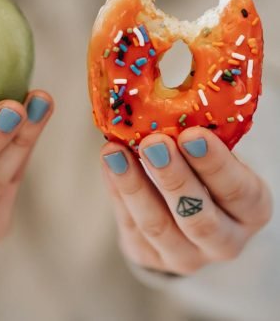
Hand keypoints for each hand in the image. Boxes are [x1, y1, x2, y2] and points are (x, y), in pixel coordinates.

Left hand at [101, 127, 272, 275]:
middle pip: (199, 218)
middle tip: (153, 143)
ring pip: (157, 225)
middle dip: (173, 178)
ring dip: (133, 185)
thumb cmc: (203, 174)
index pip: (239, 191)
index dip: (215, 164)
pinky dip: (116, 190)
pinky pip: (129, 224)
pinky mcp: (149, 258)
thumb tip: (163, 100)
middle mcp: (224, 241)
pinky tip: (109, 162)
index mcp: (249, 210)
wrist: (184, 215)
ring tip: (115, 151)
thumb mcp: (212, 158)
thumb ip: (197, 140)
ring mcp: (185, 256)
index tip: (192, 134)